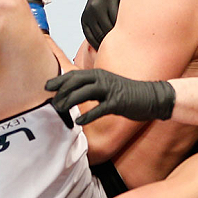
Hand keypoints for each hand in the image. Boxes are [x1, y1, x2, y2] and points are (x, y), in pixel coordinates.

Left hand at [45, 69, 174, 124]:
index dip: (59, 80)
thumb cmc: (127, 94)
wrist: (150, 97)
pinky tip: (79, 122)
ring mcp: (110, 90)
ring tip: (61, 110)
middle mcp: (103, 79)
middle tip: (52, 102)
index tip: (47, 86)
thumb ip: (92, 88)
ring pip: (85, 92)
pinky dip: (88, 116)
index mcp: (99, 75)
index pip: (75, 75)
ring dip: (70, 101)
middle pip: (76, 82)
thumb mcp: (107, 87)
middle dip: (61, 91)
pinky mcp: (118, 102)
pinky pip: (100, 109)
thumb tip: (74, 94)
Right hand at [81, 0, 132, 49]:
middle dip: (120, 39)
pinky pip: (90, 37)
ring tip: (121, 49)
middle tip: (131, 46)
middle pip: (109, 30)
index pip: (118, 20)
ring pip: (99, 36)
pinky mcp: (84, 19)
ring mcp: (89, 14)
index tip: (135, 37)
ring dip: (109, 44)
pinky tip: (108, 46)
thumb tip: (141, 7)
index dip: (127, 31)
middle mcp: (96, 6)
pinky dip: (99, 44)